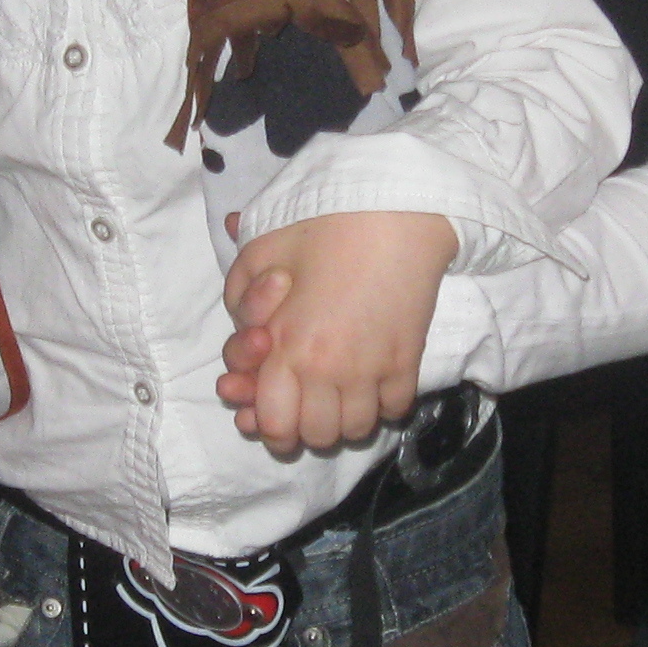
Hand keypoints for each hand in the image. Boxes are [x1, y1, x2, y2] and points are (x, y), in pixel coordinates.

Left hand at [212, 211, 456, 454]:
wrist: (393, 210)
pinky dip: (381, 405)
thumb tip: (245, 332)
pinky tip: (372, 382)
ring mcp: (373, 369)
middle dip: (305, 426)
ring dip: (343, 420)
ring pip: (356, 430)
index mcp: (287, 346)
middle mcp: (329, 369)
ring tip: (339, 393)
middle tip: (305, 400)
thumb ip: (239, 298)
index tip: (272, 411)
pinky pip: (394, 410)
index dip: (269, 427)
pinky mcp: (408, 360)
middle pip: (316, 437)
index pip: (275, 425)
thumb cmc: (321, 223)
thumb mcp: (259, 251)